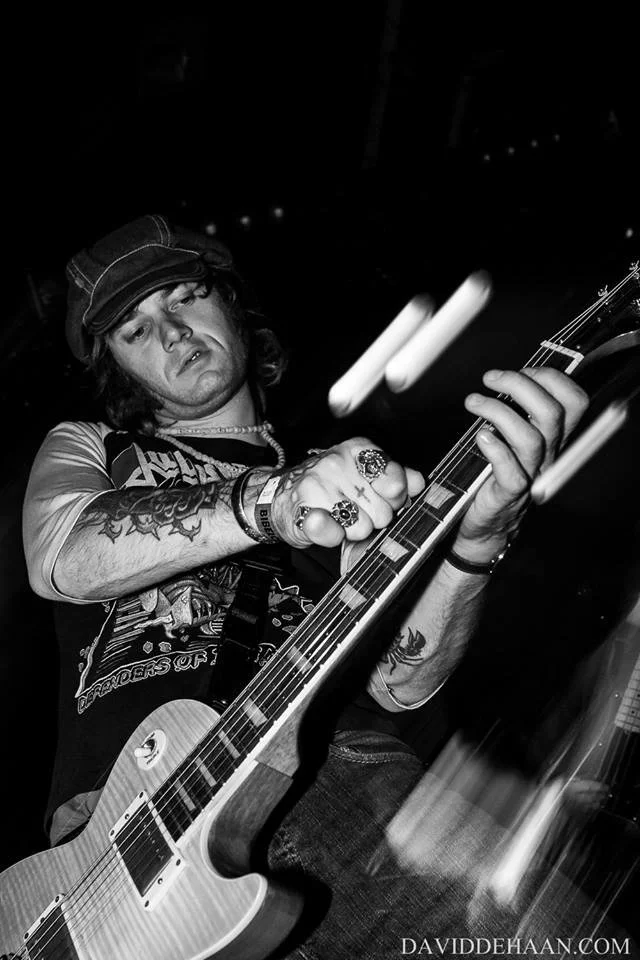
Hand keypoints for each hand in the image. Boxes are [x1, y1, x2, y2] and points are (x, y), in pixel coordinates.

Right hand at [268, 438, 424, 547]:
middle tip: (358, 509)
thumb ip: (396, 476)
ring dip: (354, 530)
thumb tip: (418, 482)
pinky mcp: (301, 511)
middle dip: (375, 517)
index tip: (385, 497)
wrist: (283, 496)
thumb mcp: (365, 473)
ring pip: (361, 527)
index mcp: (357, 450)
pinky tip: (329, 526)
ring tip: (342, 518)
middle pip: (382, 511)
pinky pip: (330, 531)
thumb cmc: (331, 485)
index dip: (394, 497)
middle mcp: (336, 463)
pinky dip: (332, 535)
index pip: (396, 481)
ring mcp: (316, 485)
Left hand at [454, 368, 588, 561]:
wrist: (486, 527)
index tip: (521, 371)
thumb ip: (518, 413)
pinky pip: (510, 472)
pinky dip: (495, 450)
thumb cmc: (495, 477)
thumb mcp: (513, 440)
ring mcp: (530, 476)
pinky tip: (480, 437)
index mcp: (553, 438)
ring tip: (473, 402)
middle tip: (490, 379)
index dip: (551, 379)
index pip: (574, 402)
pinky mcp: (508, 496)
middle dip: (520, 385)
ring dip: (498, 411)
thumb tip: (506, 378)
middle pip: (552, 413)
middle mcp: (548, 456)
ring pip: (530, 439)